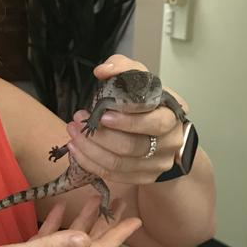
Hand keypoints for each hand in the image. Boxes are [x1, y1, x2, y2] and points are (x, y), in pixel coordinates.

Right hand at [0, 197, 140, 246]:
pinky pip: (49, 237)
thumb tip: (86, 237)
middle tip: (121, 203)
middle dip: (107, 224)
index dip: (118, 235)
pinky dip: (57, 222)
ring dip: (84, 220)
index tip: (136, 219)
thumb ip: (53, 246)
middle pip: (90, 244)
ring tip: (95, 198)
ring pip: (71, 239)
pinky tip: (57, 207)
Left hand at [67, 54, 188, 184]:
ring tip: (72, 133)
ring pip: (119, 163)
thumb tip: (103, 71)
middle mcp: (171, 141)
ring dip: (90, 149)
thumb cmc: (146, 103)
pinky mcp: (144, 177)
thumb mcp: (139, 80)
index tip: (103, 113)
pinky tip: (76, 148)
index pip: (155, 122)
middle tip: (79, 121)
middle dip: (100, 135)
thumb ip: (123, 69)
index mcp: (174, 114)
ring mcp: (159, 163)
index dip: (127, 120)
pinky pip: (113, 175)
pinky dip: (90, 162)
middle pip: (133, 146)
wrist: (159, 131)